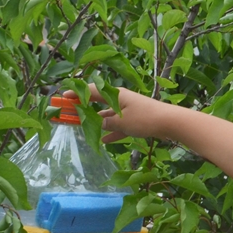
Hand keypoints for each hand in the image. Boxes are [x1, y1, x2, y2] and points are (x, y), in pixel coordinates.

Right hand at [65, 85, 179, 143]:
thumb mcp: (121, 122)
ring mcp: (128, 110)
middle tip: (70, 114)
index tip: (63, 97)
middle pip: (98, 103)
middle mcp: (120, 100)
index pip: (91, 91)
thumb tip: (96, 123)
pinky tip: (103, 141)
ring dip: (96, 121)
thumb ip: (106, 123)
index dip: (76, 93)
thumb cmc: (145, 118)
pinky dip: (111, 132)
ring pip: (107, 115)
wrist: (170, 122)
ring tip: (83, 128)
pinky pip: (118, 126)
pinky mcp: (135, 120)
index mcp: (115, 95)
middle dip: (84, 108)